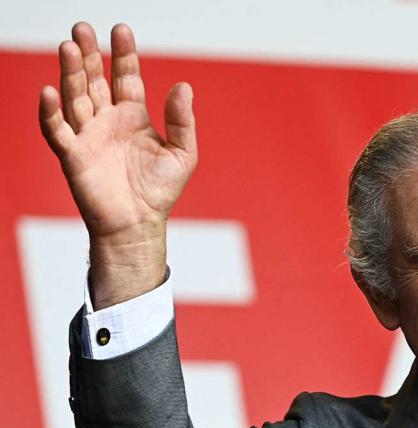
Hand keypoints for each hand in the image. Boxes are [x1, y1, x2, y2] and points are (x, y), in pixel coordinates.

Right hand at [39, 22, 197, 308]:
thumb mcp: (183, 154)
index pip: (126, 77)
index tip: (121, 30)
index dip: (123, 54)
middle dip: (89, 54)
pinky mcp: (73, 155)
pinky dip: (51, 112)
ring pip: (75, 97)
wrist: (139, 225)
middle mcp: (107, 120)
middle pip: (94, 79)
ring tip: (69, 46)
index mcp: (133, 116)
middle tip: (84, 28)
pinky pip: (58, 130)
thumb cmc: (160, 191)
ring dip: (70, 73)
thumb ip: (182, 121)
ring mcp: (88, 136)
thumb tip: (183, 86)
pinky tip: (50, 90)